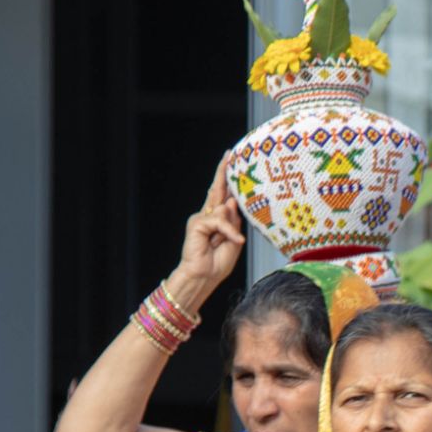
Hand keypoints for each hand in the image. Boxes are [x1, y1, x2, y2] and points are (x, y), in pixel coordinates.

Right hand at [168, 153, 247, 296]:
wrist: (203, 277)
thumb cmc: (218, 264)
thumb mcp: (234, 241)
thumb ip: (234, 222)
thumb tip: (230, 201)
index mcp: (217, 220)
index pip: (223, 196)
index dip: (227, 181)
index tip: (231, 163)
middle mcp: (207, 215)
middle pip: (217, 191)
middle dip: (222, 172)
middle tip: (229, 154)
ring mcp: (200, 218)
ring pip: (223, 210)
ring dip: (231, 227)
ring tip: (230, 242)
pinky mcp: (197, 223)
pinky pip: (219, 220)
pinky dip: (228, 231)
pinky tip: (234, 240)